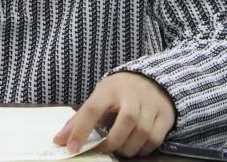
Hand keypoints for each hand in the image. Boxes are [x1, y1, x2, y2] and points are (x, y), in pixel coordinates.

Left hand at [53, 72, 175, 157]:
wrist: (151, 78)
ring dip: (128, 148)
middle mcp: (132, 95)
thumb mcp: (100, 96)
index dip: (81, 130)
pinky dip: (143, 149)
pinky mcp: (165, 115)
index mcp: (110, 89)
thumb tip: (61, 139)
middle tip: (104, 149)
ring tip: (120, 148)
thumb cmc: (120, 90)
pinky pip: (155, 139)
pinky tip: (135, 147)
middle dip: (112, 142)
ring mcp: (151, 104)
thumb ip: (82, 117)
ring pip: (142, 132)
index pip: (92, 109)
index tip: (71, 148)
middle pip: (125, 122)